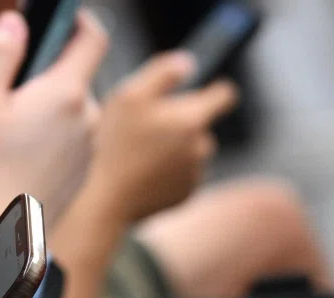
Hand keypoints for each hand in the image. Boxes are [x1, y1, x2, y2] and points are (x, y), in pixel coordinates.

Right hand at [0, 9, 107, 249]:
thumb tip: (16, 21)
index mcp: (66, 93)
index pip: (94, 37)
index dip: (79, 19)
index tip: (60, 18)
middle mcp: (88, 120)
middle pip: (78, 76)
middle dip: (50, 73)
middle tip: (9, 89)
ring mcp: (88, 150)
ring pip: (74, 111)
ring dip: (50, 108)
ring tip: (10, 129)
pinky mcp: (81, 174)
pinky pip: (72, 141)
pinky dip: (53, 137)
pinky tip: (20, 156)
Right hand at [88, 52, 237, 222]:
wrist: (108, 198)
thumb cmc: (115, 144)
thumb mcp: (130, 96)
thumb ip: (163, 72)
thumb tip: (188, 62)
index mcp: (193, 120)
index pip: (225, 96)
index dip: (216, 90)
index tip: (207, 91)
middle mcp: (202, 148)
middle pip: (201, 125)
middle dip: (181, 123)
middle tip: (146, 128)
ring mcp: (195, 175)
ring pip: (191, 151)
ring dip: (174, 148)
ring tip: (140, 153)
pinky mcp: (185, 195)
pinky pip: (183, 175)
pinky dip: (169, 171)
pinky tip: (143, 172)